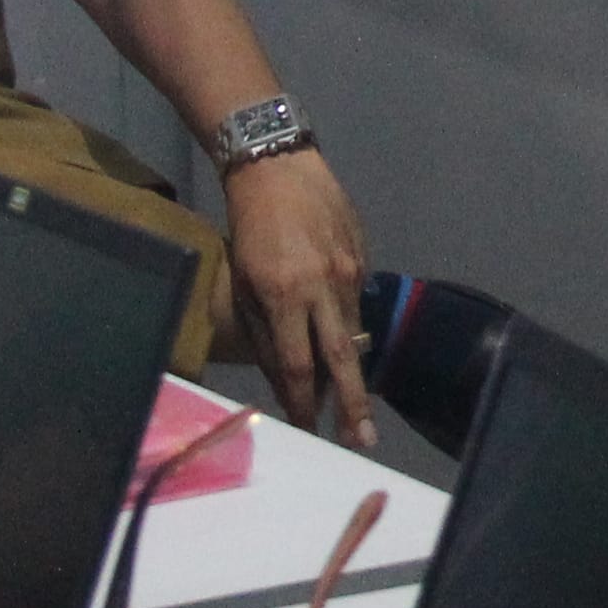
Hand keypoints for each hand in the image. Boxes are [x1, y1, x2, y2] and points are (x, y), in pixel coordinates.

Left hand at [219, 146, 374, 446]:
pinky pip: (357, 302)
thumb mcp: (244, 283)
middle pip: (342, 360)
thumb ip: (266, 331)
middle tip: (362, 441)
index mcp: (286, 295)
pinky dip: (347, 324)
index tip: (309, 431)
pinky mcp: (363, 256)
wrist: (279, 167)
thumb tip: (286, 378)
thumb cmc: (249, 228)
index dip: (304, 403)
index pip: (299, 365)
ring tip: (351, 400)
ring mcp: (350, 271)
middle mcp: (324, 287)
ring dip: (349, 366)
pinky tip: (338, 331)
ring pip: (353, 332)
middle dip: (352, 405)